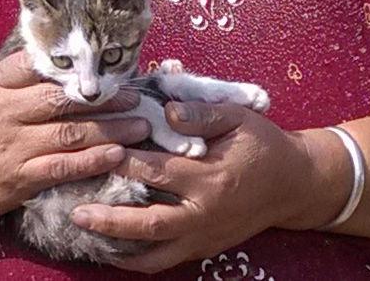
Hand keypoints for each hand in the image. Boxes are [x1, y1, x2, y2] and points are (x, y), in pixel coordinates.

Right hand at [0, 51, 147, 249]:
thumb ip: (13, 73)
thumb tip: (54, 52)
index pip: (36, 64)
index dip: (74, 61)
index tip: (104, 58)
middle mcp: (4, 113)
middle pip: (61, 98)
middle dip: (103, 95)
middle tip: (135, 92)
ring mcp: (13, 148)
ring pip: (69, 134)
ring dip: (109, 128)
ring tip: (139, 122)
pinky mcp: (20, 179)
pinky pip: (62, 168)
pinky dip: (92, 161)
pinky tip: (116, 154)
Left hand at [69, 100, 328, 273]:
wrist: (294, 183)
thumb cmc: (261, 143)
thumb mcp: (236, 116)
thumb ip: (201, 112)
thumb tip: (166, 108)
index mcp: (210, 176)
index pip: (156, 171)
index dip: (123, 161)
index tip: (94, 151)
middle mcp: (204, 213)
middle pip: (148, 223)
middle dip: (109, 219)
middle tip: (75, 210)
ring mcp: (203, 236)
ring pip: (153, 253)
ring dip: (116, 246)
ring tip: (84, 233)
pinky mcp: (205, 249)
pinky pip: (165, 261)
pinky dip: (137, 260)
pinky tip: (112, 250)